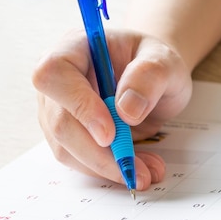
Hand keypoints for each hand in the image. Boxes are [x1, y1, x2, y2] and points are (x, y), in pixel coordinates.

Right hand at [33, 29, 192, 189]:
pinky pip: (81, 161)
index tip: (110, 134)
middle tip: (135, 170)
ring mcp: (58, 111)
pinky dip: (109, 171)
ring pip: (67, 149)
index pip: (55, 75)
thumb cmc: (154, 63)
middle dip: (99, 154)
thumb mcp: (165, 61)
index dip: (79, 107)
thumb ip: (150, 76)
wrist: (154, 78)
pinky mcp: (70, 136)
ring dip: (107, 168)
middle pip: (60, 123)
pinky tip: (137, 168)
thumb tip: (126, 111)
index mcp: (74, 48)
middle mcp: (58, 81)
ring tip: (147, 171)